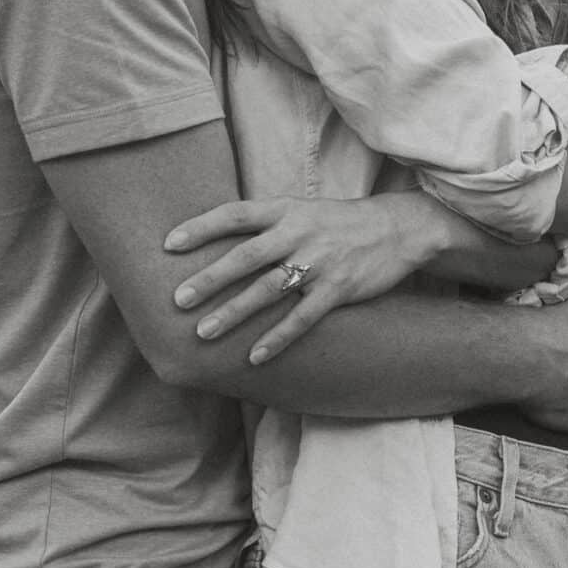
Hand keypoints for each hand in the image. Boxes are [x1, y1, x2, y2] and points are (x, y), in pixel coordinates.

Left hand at [165, 194, 438, 364]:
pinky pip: (303, 318)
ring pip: (268, 290)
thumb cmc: (340, 223)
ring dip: (234, 312)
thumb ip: (267, 222)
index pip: (235, 214)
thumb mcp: (303, 210)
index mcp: (286, 210)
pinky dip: (277, 338)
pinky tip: (254, 357)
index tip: (169, 244)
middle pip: (246, 256)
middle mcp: (299, 233)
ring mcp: (319, 262)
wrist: (398, 229)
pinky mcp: (339, 289)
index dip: (201, 227)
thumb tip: (219, 241)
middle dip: (210, 279)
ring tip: (204, 333)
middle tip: (178, 299)